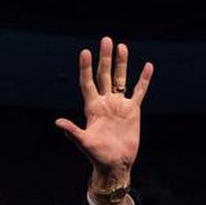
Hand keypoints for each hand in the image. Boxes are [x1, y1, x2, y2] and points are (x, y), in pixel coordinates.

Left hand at [55, 37, 153, 195]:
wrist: (115, 165)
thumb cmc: (97, 156)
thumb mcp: (84, 143)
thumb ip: (73, 132)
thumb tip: (58, 122)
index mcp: (92, 108)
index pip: (88, 83)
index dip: (86, 68)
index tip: (85, 52)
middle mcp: (105, 103)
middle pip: (104, 76)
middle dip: (105, 59)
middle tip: (106, 40)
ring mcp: (119, 105)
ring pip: (121, 79)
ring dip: (121, 64)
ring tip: (122, 46)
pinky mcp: (133, 111)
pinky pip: (139, 91)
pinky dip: (143, 79)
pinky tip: (147, 66)